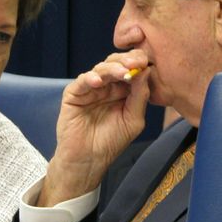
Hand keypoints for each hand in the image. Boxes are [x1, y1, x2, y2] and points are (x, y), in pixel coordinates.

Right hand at [37, 50, 150, 205]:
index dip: (138, 63)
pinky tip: (99, 82)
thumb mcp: (133, 120)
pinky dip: (90, 78)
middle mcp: (106, 86)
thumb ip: (140, 96)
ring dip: (112, 69)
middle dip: (127, 60)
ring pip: (100, 69)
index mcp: (122, 90)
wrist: (89, 160)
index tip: (148, 62)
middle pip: (115, 64)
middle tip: (137, 62)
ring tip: (122, 73)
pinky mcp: (73, 94)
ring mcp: (90, 88)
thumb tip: (145, 71)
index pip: (131, 69)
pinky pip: (81, 81)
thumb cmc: (112, 142)